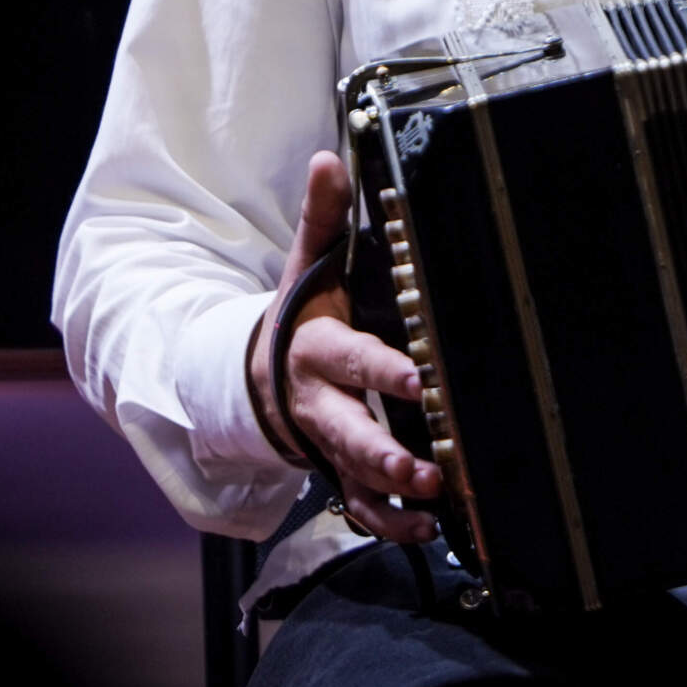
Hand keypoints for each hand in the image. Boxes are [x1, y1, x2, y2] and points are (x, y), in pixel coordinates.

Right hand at [247, 151, 445, 542]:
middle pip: (349, 431)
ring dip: (391, 496)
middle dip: (385, 453)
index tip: (418, 378)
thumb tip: (329, 158)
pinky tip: (426, 528)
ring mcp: (327, 441)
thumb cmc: (298, 317)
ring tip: (431, 505)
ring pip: (354, 476)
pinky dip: (389, 522)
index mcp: (317, 349)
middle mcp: (320, 402)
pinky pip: (359, 505)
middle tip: (425, 469)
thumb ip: (322, 216)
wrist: (255, 375)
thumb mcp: (307, 267)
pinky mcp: (336, 469)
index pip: (350, 358)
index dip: (382, 370)